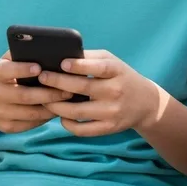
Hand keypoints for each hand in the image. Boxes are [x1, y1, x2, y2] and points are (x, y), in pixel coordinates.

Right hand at [0, 51, 72, 134]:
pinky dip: (45, 118)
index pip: (6, 71)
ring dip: (51, 108)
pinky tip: (57, 110)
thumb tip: (47, 48)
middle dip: (48, 93)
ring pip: (30, 113)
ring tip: (67, 100)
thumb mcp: (8, 61)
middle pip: (24, 95)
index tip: (39, 68)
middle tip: (68, 89)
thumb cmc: (6, 75)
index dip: (22, 69)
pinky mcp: (6, 127)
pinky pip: (30, 124)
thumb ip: (22, 53)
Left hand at [39, 50, 160, 136]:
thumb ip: (90, 58)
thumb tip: (61, 56)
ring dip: (56, 105)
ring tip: (43, 98)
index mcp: (117, 71)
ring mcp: (112, 112)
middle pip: (82, 88)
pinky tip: (61, 115)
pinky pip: (82, 129)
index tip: (62, 63)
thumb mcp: (112, 62)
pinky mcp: (108, 128)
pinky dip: (67, 123)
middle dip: (58, 83)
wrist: (145, 103)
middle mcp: (115, 91)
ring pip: (77, 112)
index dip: (79, 66)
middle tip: (41, 77)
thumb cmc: (121, 76)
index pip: (98, 68)